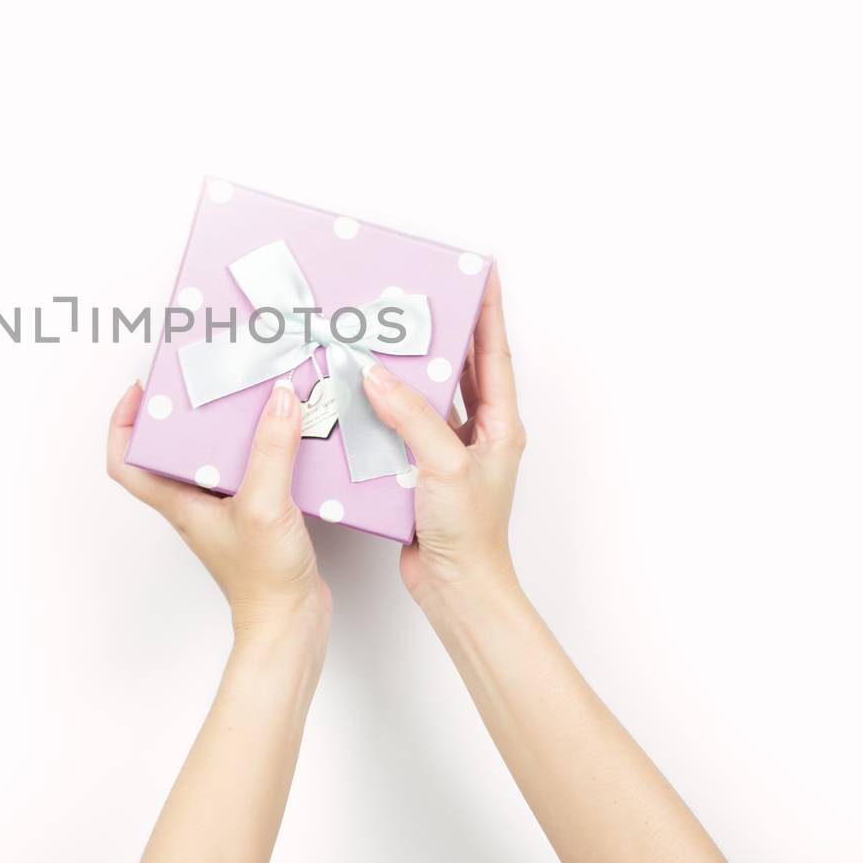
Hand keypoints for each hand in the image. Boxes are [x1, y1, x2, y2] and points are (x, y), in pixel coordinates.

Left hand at [107, 380, 329, 638]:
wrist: (291, 623)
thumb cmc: (262, 581)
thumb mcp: (264, 505)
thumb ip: (270, 450)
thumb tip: (278, 399)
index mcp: (178, 502)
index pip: (126, 461)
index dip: (122, 423)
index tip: (141, 391)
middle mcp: (195, 503)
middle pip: (173, 450)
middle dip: (186, 413)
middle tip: (206, 384)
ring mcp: (225, 510)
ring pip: (215, 458)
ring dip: (230, 428)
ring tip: (252, 399)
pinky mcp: (256, 514)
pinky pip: (251, 470)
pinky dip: (265, 448)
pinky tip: (289, 436)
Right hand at [361, 268, 526, 606]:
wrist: (457, 589)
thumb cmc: (470, 535)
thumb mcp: (444, 464)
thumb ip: (412, 416)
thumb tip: (378, 376)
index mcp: (501, 426)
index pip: (495, 354)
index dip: (489, 311)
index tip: (482, 273)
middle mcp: (479, 435)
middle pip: (464, 368)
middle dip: (445, 331)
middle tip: (421, 297)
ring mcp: (450, 453)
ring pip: (430, 396)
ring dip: (409, 369)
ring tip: (385, 336)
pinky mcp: (421, 471)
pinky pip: (403, 427)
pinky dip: (384, 408)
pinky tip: (361, 394)